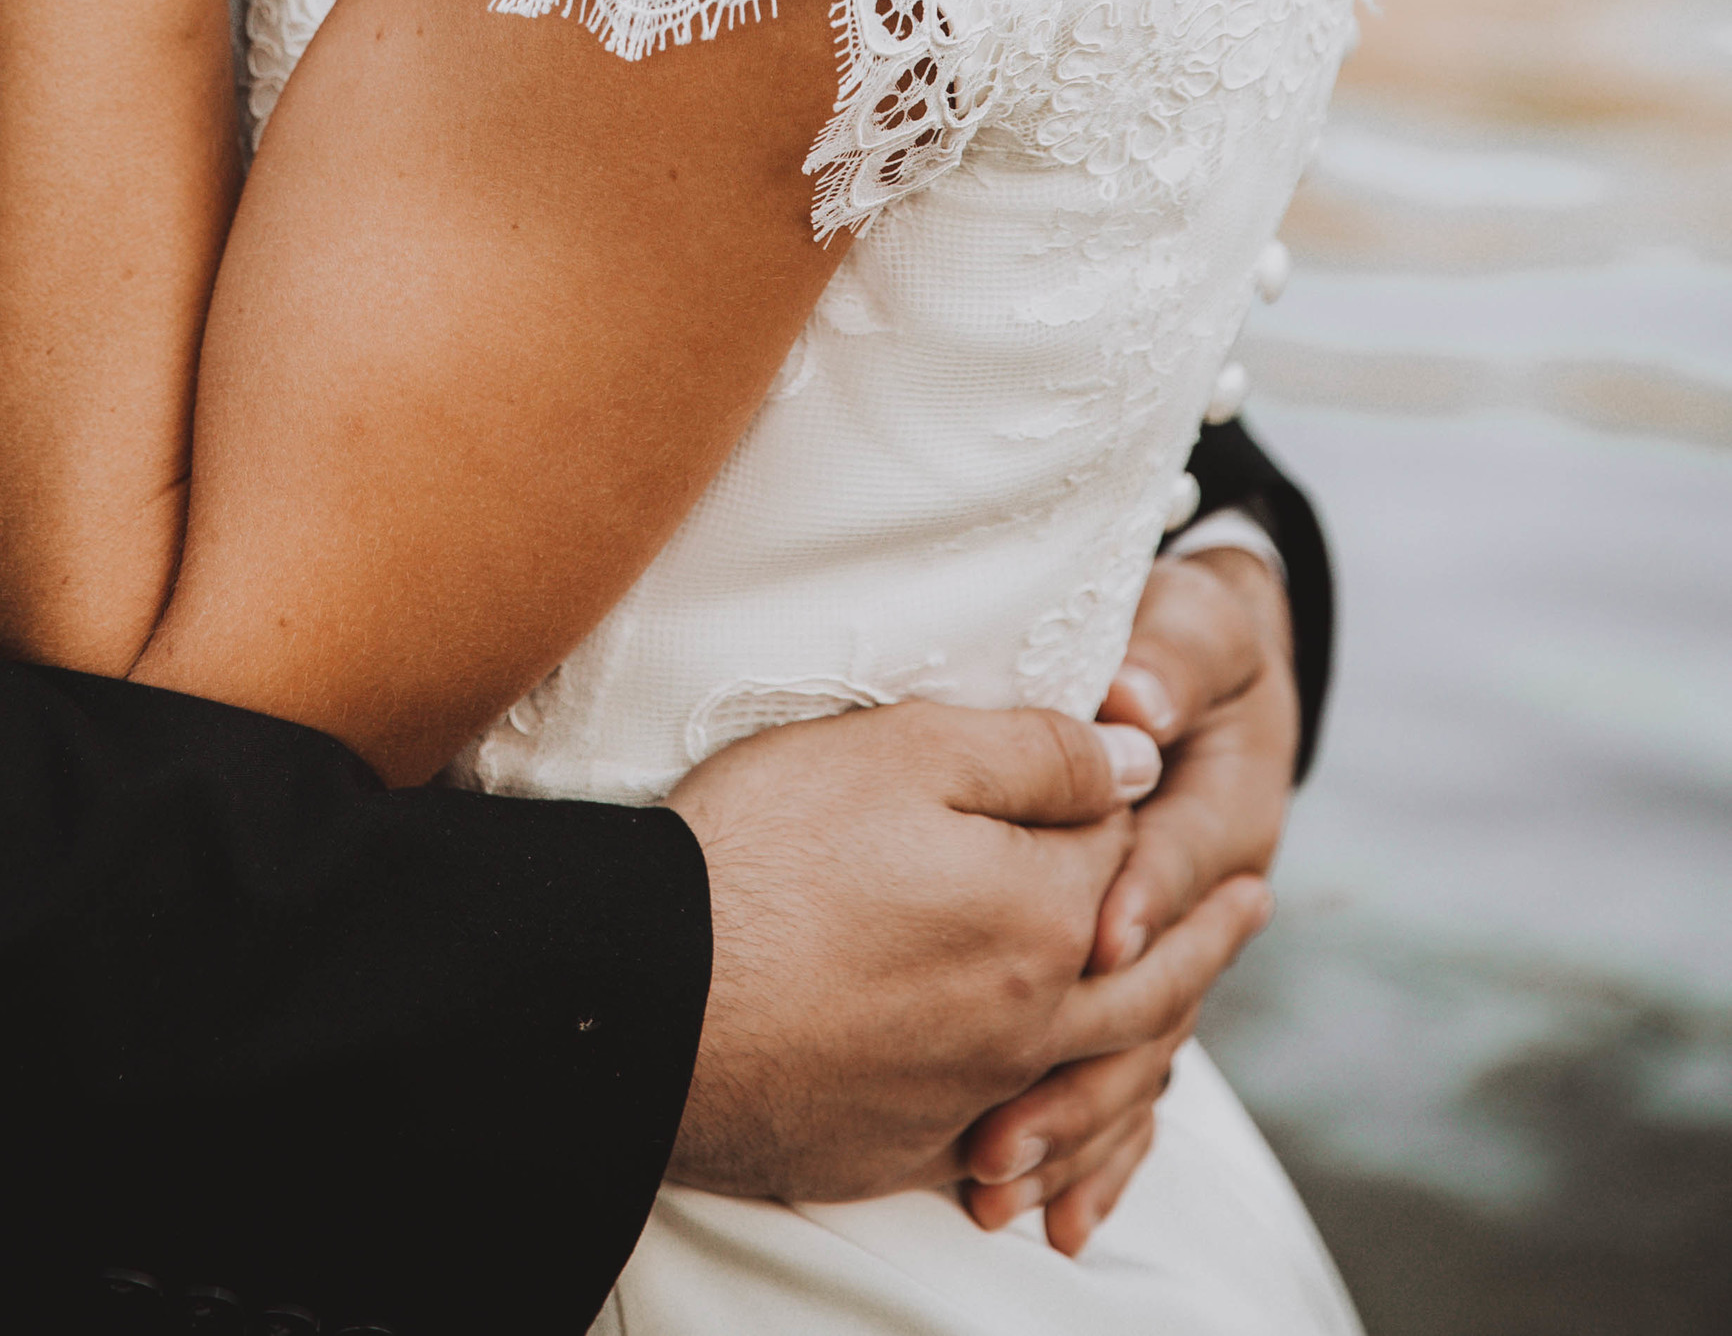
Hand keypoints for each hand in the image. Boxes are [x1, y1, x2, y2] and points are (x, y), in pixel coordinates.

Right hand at [666, 699, 1162, 1202]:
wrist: (644, 998)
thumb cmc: (766, 853)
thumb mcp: (902, 750)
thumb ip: (1036, 753)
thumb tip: (1136, 763)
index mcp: (1040, 917)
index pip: (1115, 854)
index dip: (1115, 803)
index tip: (1133, 769)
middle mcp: (1025, 1023)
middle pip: (1140, 977)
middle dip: (1203, 935)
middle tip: (1252, 903)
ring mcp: (964, 1098)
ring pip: (1092, 1074)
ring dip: (1153, 1040)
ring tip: (1183, 1019)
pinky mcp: (896, 1146)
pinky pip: (1015, 1144)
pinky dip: (1064, 1129)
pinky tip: (1062, 1116)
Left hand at [959, 549, 1294, 1248]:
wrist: (1214, 672)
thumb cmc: (1190, 642)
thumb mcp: (1194, 626)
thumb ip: (1168, 653)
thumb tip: (1135, 690)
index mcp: (1227, 809)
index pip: (1180, 857)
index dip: (1143, 895)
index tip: (1093, 936)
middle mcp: (1213, 904)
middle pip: (1154, 997)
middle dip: (1081, 1064)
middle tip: (1002, 1122)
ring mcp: (1182, 957)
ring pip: (1139, 1059)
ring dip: (1073, 1127)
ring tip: (997, 1181)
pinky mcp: (1148, 987)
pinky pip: (1134, 1081)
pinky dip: (1100, 1149)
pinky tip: (1058, 1218)